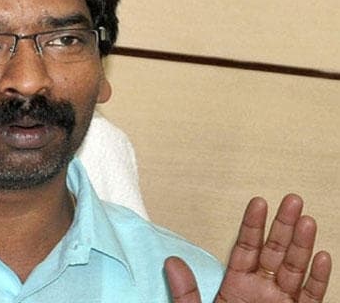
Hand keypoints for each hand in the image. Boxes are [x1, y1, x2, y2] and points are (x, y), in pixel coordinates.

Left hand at [165, 194, 331, 301]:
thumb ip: (186, 292)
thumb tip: (170, 262)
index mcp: (236, 288)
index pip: (246, 249)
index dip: (253, 226)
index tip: (258, 202)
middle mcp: (262, 293)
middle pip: (275, 253)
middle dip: (284, 227)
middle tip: (292, 200)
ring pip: (296, 271)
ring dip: (302, 246)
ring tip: (306, 220)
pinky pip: (311, 299)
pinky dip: (317, 279)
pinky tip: (322, 257)